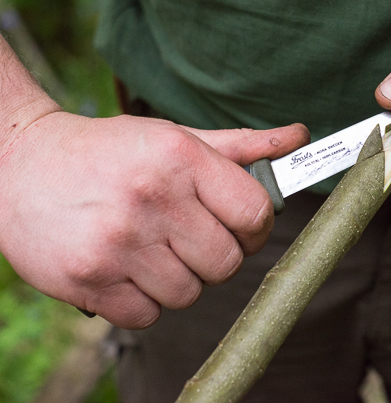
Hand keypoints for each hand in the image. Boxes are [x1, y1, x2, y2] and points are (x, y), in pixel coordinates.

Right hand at [0, 111, 308, 328]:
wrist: (20, 164)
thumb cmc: (110, 151)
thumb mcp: (175, 136)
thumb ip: (241, 144)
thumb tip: (301, 138)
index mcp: (181, 158)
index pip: (255, 214)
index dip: (255, 229)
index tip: (240, 228)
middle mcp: (152, 198)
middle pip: (227, 263)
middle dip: (216, 255)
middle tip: (190, 238)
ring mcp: (118, 242)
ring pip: (190, 293)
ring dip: (179, 278)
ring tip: (152, 249)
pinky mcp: (88, 280)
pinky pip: (149, 315)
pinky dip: (144, 299)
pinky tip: (126, 268)